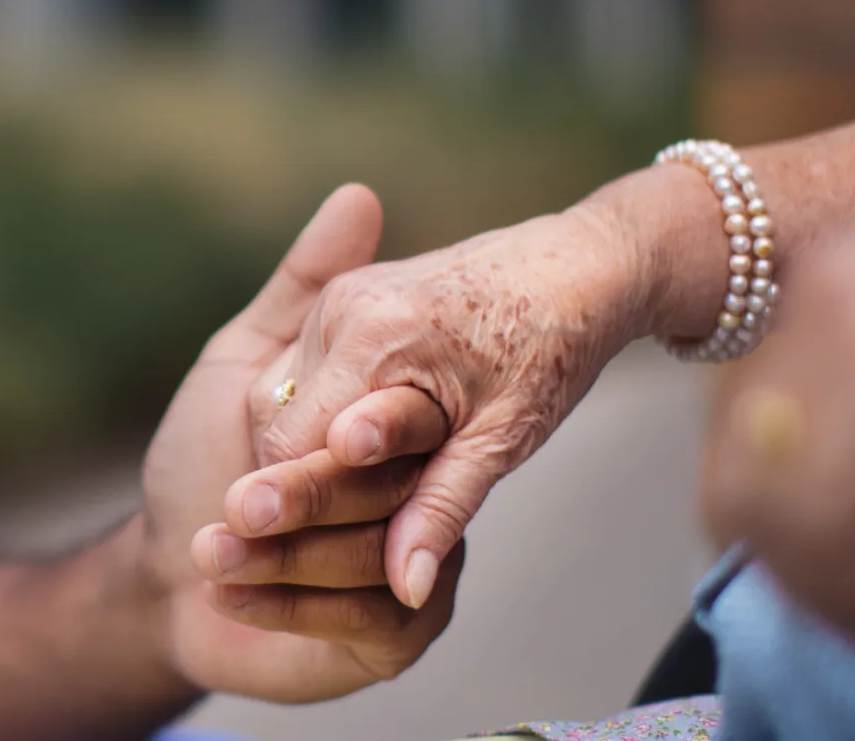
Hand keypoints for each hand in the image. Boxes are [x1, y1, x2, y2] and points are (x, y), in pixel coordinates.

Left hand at [140, 184, 461, 701]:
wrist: (158, 580)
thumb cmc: (197, 462)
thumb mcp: (241, 363)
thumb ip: (301, 286)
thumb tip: (359, 196)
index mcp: (383, 430)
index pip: (392, 424)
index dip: (358, 430)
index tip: (331, 431)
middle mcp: (412, 496)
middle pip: (390, 494)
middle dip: (312, 498)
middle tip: (244, 499)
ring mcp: (413, 571)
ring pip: (377, 562)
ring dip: (289, 559)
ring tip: (213, 549)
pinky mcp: (398, 636)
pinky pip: (372, 621)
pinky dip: (296, 609)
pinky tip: (236, 594)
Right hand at [232, 206, 652, 607]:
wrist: (576, 265)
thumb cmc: (551, 348)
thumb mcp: (503, 440)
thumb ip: (441, 511)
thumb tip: (406, 589)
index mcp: (375, 340)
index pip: (292, 448)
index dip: (301, 504)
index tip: (311, 549)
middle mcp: (341, 309)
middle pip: (277, 425)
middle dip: (302, 479)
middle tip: (340, 524)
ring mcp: (337, 298)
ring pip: (282, 401)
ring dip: (310, 447)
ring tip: (372, 476)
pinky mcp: (341, 297)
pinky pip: (302, 372)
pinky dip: (322, 414)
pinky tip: (369, 437)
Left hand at [699, 167, 854, 663]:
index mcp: (840, 270)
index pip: (751, 408)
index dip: (788, 502)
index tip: (854, 570)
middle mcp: (820, 282)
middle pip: (738, 450)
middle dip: (792, 552)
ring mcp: (840, 318)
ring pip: (753, 492)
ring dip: (822, 586)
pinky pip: (812, 514)